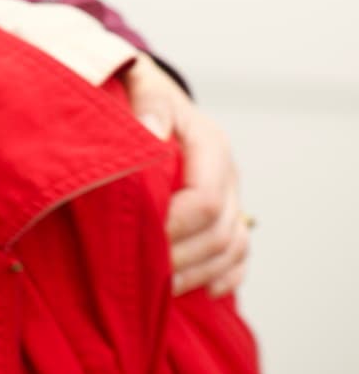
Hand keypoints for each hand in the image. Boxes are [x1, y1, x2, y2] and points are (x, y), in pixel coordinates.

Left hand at [123, 54, 250, 296]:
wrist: (142, 89)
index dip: (172, 225)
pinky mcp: (225, 210)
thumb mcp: (138, 82)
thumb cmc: (134, 87)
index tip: (137, 241)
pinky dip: (225, 274)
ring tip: (162, 289)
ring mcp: (230, 193)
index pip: (204, 198)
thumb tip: (152, 129)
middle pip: (219, 230)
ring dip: (199, 272)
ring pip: (232, 246)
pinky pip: (239, 250)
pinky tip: (202, 291)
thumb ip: (148, 102)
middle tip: (143, 275)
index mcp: (208, 142)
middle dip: (182, 257)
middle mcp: (226, 171)